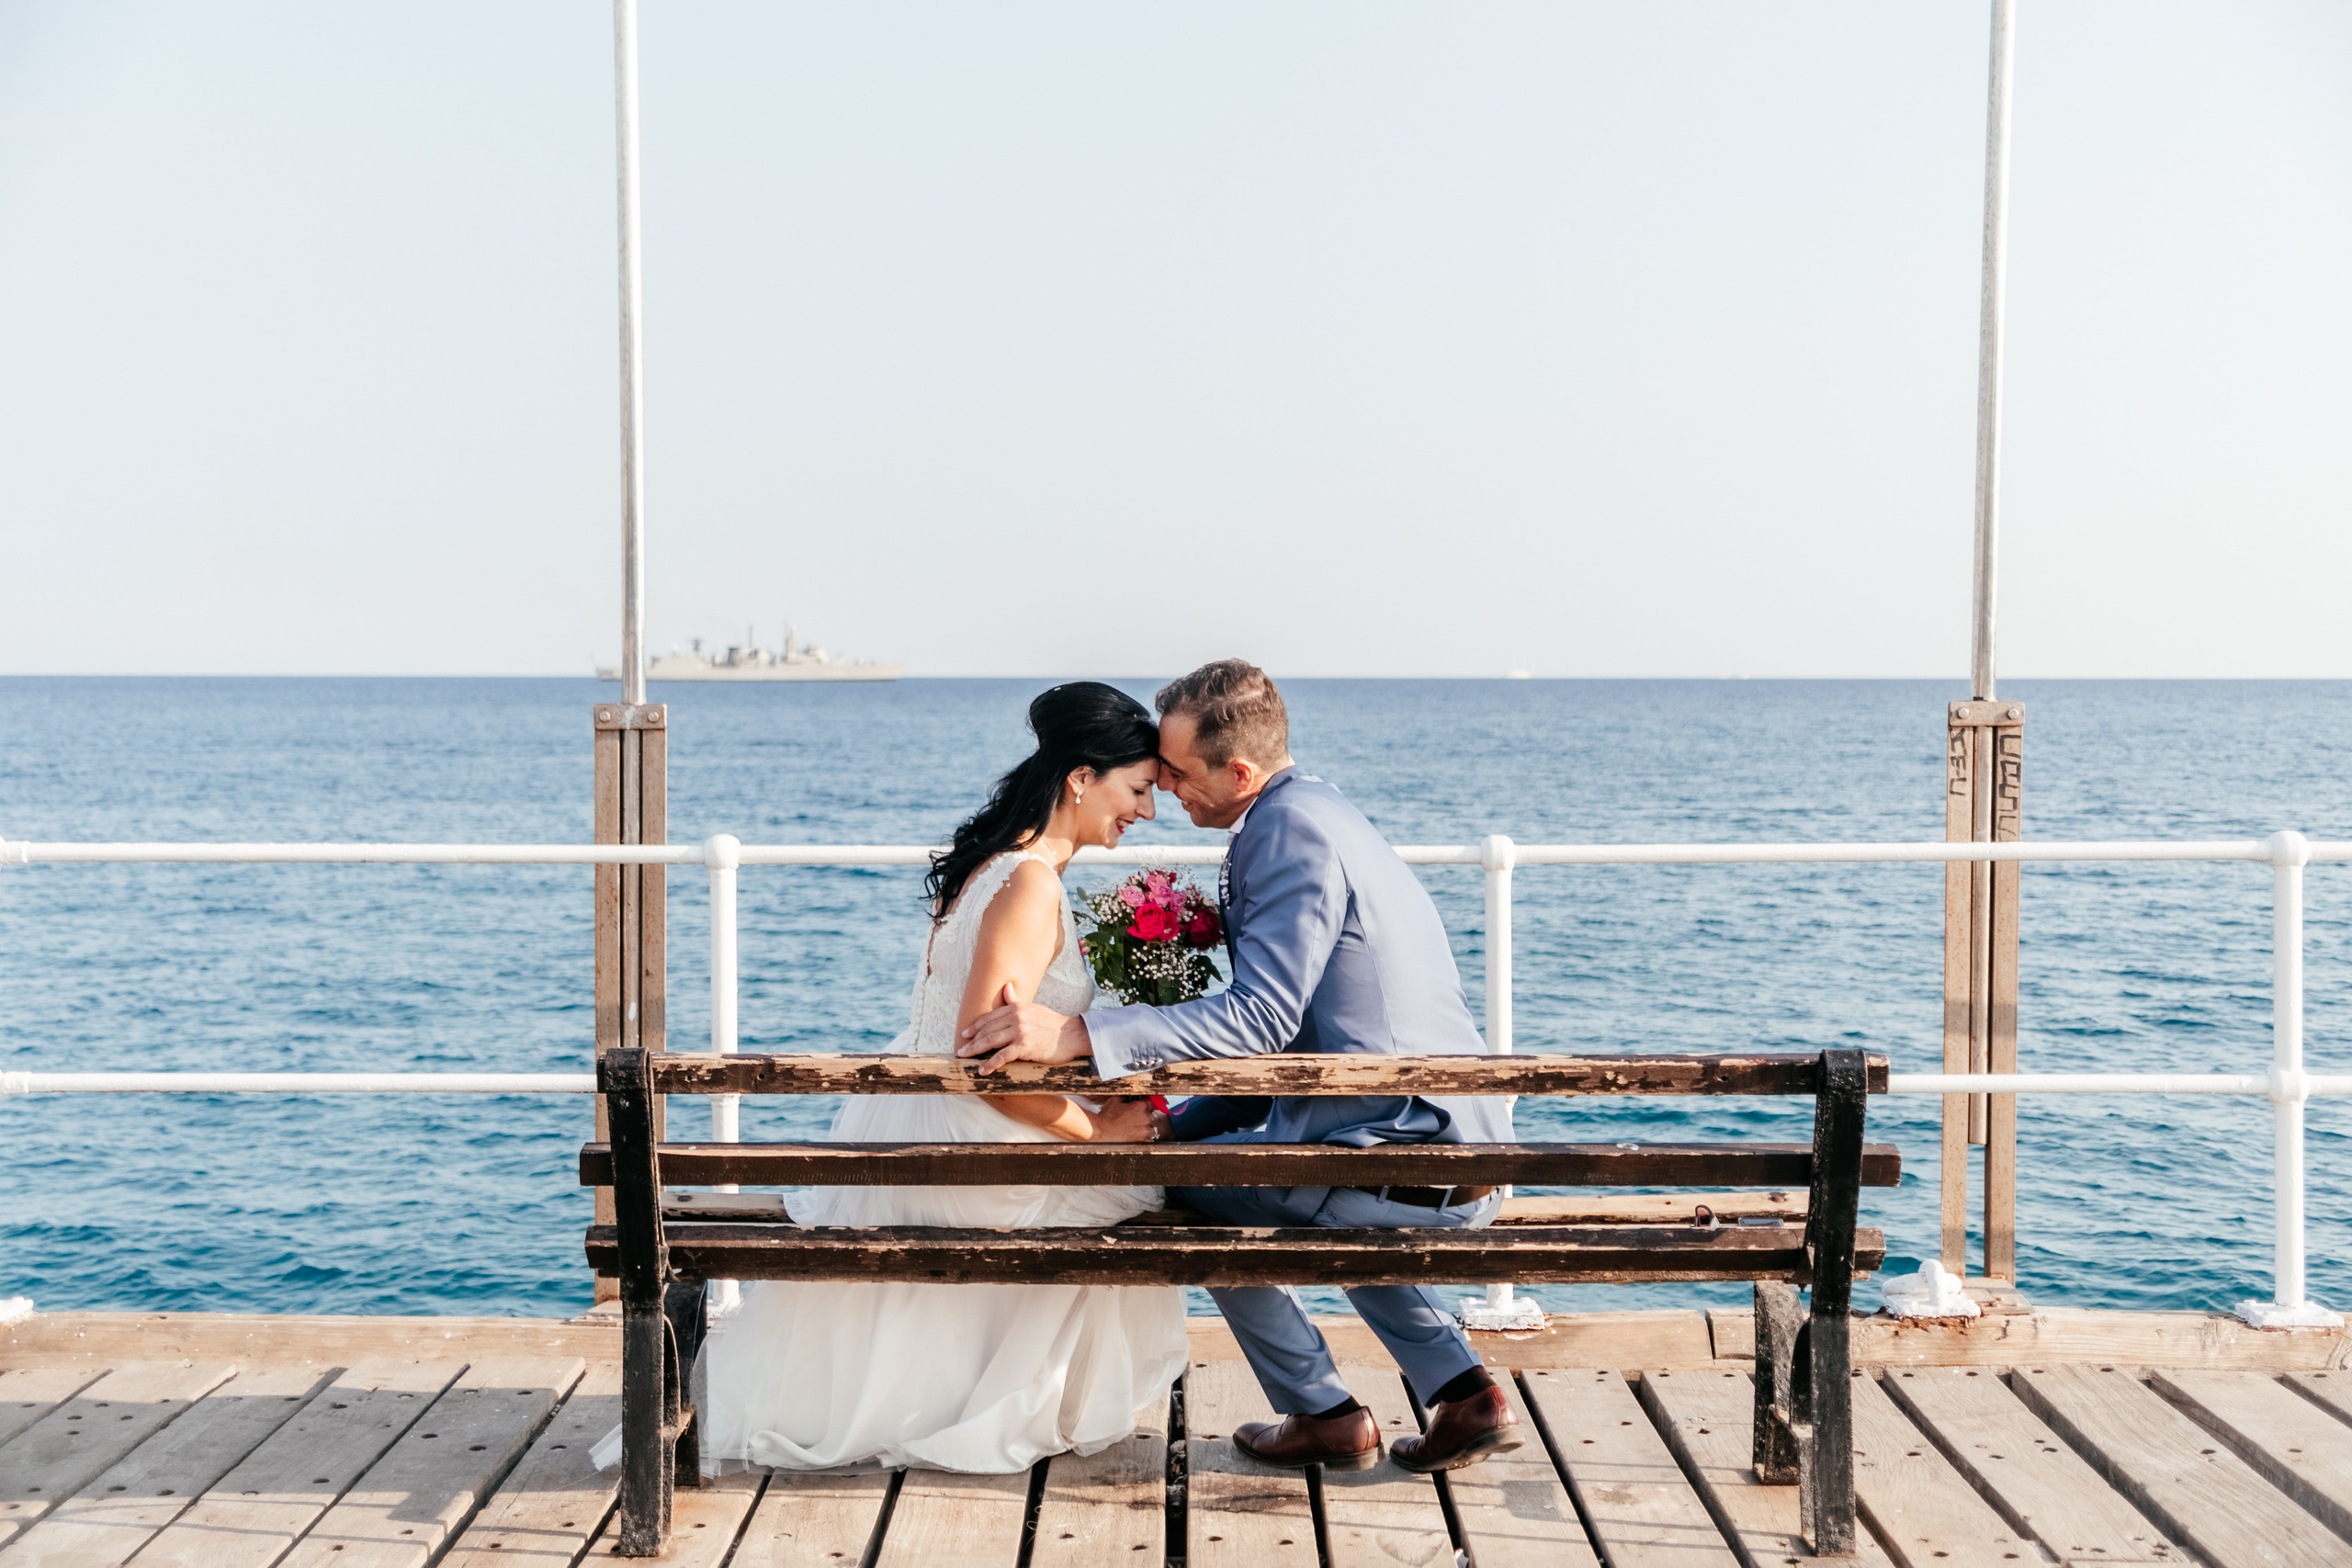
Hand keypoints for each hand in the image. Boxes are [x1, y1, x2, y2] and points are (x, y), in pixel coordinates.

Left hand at [957, 982, 1090, 1073]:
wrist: (1072, 1035)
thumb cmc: (1053, 1024)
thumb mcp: (1033, 1008)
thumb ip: (1016, 1001)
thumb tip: (1006, 987)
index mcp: (1017, 1008)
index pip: (991, 1017)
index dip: (976, 1026)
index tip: (966, 1034)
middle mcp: (1017, 1017)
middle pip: (988, 1029)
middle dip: (972, 1040)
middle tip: (961, 1049)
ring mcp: (1020, 1032)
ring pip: (991, 1041)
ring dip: (975, 1050)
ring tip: (965, 1058)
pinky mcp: (1025, 1047)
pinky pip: (1002, 1056)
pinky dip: (990, 1064)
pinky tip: (982, 1071)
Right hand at [1088, 1097, 1158, 1142]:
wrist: (1101, 1131)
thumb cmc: (1106, 1117)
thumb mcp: (1114, 1100)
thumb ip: (1124, 1098)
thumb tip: (1126, 1098)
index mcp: (1140, 1106)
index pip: (1151, 1103)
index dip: (1147, 1105)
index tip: (1144, 1107)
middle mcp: (1145, 1118)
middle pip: (1152, 1116)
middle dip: (1145, 1117)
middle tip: (1136, 1119)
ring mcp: (1144, 1130)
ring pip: (1152, 1129)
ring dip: (1146, 1129)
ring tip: (1137, 1129)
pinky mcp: (1140, 1141)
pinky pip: (1148, 1140)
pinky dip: (1144, 1139)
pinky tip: (1136, 1136)